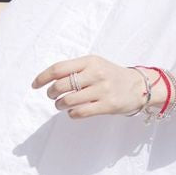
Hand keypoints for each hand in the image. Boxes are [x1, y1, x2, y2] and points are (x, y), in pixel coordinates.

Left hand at [31, 55, 164, 118]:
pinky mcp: (108, 105)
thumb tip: (48, 79)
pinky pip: (81, 112)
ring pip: (69, 100)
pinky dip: (72, 113)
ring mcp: (103, 90)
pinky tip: (73, 112)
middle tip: (52, 96)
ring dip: (60, 104)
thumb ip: (74, 69)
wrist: (140, 86)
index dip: (43, 77)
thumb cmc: (111, 75)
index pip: (59, 68)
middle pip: (61, 85)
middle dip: (51, 93)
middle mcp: (96, 73)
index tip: (35, 85)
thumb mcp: (94, 65)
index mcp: (90, 61)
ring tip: (62, 104)